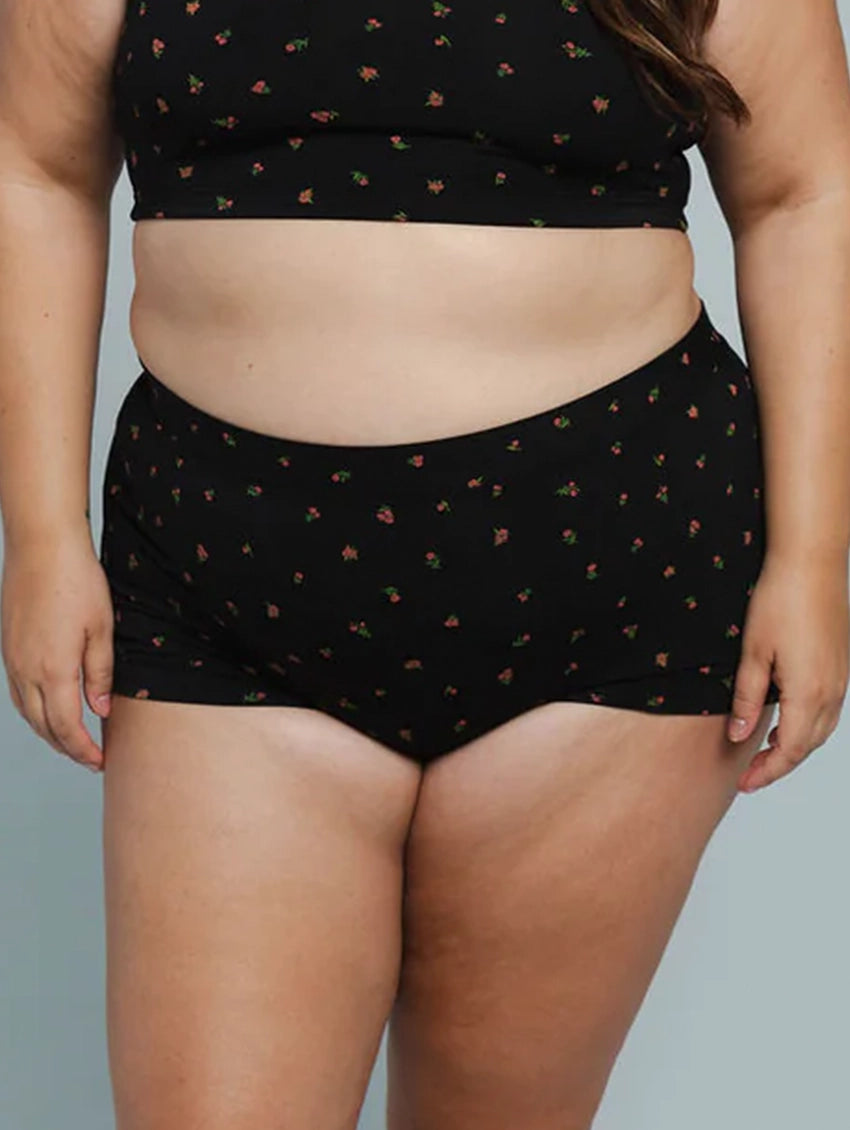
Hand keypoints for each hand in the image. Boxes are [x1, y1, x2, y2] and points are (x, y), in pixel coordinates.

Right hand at [1, 529, 113, 771]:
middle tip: (91, 758)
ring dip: (49, 732)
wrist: (41, 546)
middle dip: (67, 748)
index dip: (83, 750)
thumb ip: (100, 675)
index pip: (66, 727)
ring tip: (73, 741)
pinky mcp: (8, 647)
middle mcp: (26, 670)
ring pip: (26, 712)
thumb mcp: (102, 629)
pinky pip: (17, 693)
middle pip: (43, 726)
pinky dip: (34, 711)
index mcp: (53, 669)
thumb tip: (101, 711)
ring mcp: (12, 659)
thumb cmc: (77, 581)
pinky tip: (49, 710)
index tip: (101, 761)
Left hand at [728, 552, 848, 791]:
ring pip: (822, 730)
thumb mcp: (752, 654)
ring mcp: (842, 679)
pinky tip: (787, 722)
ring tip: (765, 753)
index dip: (767, 771)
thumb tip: (739, 736)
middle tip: (749, 775)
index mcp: (809, 693)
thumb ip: (747, 699)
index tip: (744, 784)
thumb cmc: (779, 602)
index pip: (790, 750)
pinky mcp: (842, 665)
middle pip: (808, 745)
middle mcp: (833, 692)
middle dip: (779, 764)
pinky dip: (808, 726)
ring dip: (795, 746)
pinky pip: (828, 710)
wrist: (811, 564)